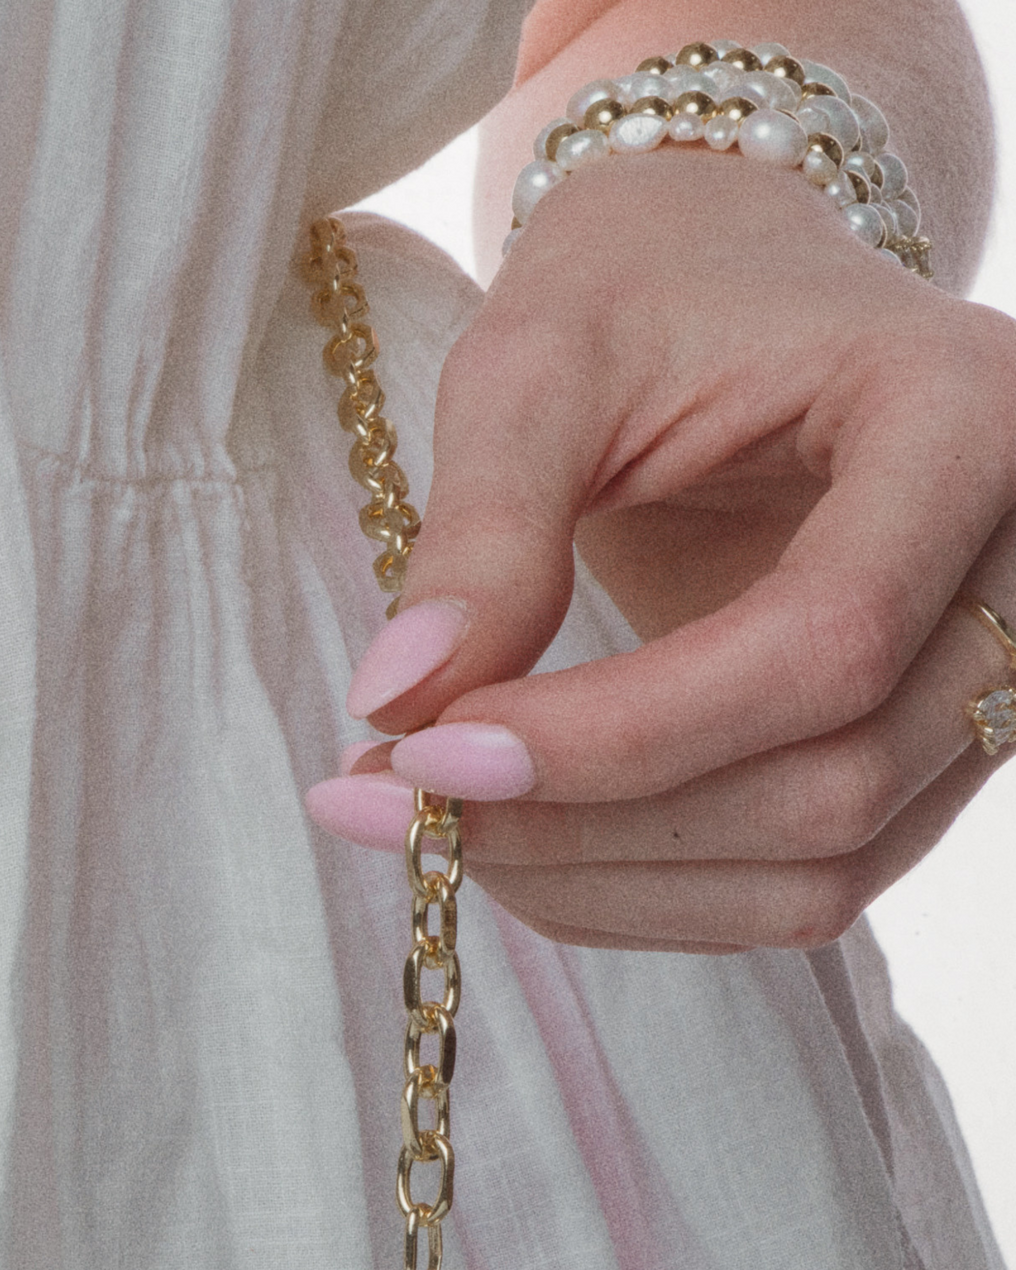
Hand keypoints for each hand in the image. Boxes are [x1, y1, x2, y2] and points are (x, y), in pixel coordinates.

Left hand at [307, 153, 1015, 950]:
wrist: (724, 286)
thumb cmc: (643, 289)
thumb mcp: (541, 363)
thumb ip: (486, 529)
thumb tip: (401, 707)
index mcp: (963, 421)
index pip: (831, 639)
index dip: (624, 732)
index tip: (429, 750)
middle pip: (837, 784)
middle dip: (597, 826)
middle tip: (401, 804)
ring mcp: (979, 679)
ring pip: (822, 871)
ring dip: (610, 885)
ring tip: (441, 828)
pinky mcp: (910, 752)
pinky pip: (798, 885)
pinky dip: (644, 893)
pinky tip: (521, 841)